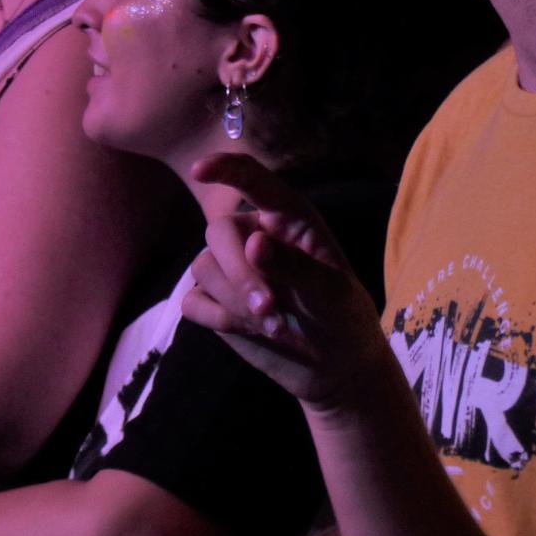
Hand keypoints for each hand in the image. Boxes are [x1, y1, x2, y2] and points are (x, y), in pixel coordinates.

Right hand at [177, 153, 387, 409]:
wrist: (334, 367)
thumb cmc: (343, 319)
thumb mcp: (332, 294)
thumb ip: (295, 267)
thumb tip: (253, 243)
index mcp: (286, 219)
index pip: (252, 179)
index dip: (224, 168)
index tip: (198, 170)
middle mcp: (252, 235)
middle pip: (219, 232)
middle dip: (240, 274)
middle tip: (270, 310)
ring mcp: (230, 268)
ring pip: (204, 268)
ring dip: (236, 303)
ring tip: (275, 327)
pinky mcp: (214, 301)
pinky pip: (193, 299)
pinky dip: (217, 317)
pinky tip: (246, 331)